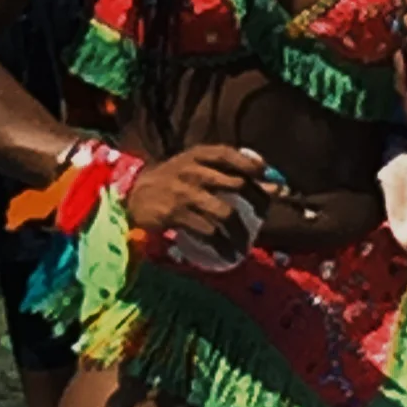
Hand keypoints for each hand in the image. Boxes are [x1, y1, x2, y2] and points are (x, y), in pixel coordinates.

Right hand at [122, 144, 278, 249]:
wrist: (132, 196)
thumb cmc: (171, 181)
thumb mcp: (192, 166)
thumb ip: (226, 172)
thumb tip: (273, 186)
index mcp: (196, 155)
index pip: (228, 154)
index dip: (250, 164)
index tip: (265, 176)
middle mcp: (192, 170)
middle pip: (236, 185)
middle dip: (256, 201)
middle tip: (261, 215)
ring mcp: (184, 193)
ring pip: (226, 212)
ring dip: (240, 231)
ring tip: (243, 242)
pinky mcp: (176, 214)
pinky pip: (208, 231)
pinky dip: (222, 244)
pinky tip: (228, 252)